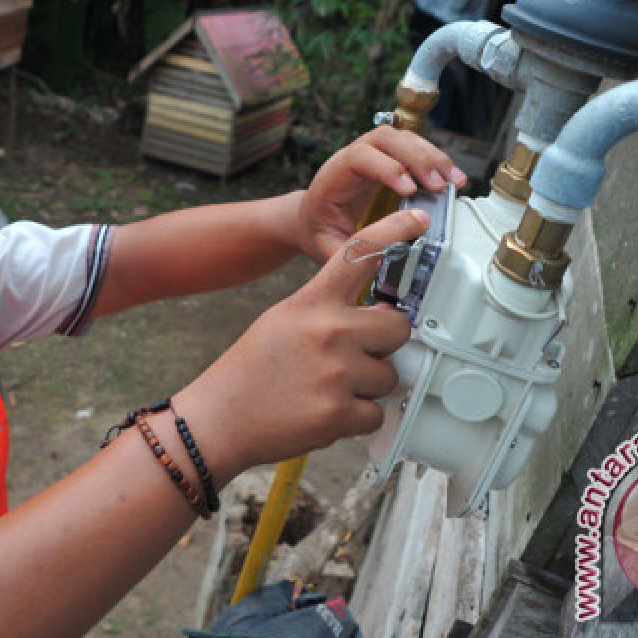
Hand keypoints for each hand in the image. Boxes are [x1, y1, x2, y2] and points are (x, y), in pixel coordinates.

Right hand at [176, 210, 428, 477]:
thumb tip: (384, 313)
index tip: (417, 219)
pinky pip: (377, 414)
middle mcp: (328, 331)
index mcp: (312, 302)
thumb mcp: (286, 319)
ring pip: (390, 375)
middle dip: (385, 345)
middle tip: (355, 357)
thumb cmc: (253, 370)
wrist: (220, 418)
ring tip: (329, 389)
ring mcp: (336, 373)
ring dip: (368, 387)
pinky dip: (357, 419)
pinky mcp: (339, 413)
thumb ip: (333, 310)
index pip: (360, 253)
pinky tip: (325, 413)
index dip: (395, 231)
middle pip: (398, 327)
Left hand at [296, 126, 465, 262]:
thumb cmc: (318, 230)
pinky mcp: (387, 158)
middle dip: (417, 158)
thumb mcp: (326, 246)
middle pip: (386, 139)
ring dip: (432, 156)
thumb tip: (382, 259)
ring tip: (454, 180)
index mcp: (333, 176)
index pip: (359, 156)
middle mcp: (352, 157)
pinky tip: (450, 177)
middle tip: (440, 185)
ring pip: (403, 139)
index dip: (386, 168)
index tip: (410, 190)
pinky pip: (412, 148)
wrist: (312, 218)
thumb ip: (351, 252)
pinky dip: (434, 159)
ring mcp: (371, 154)